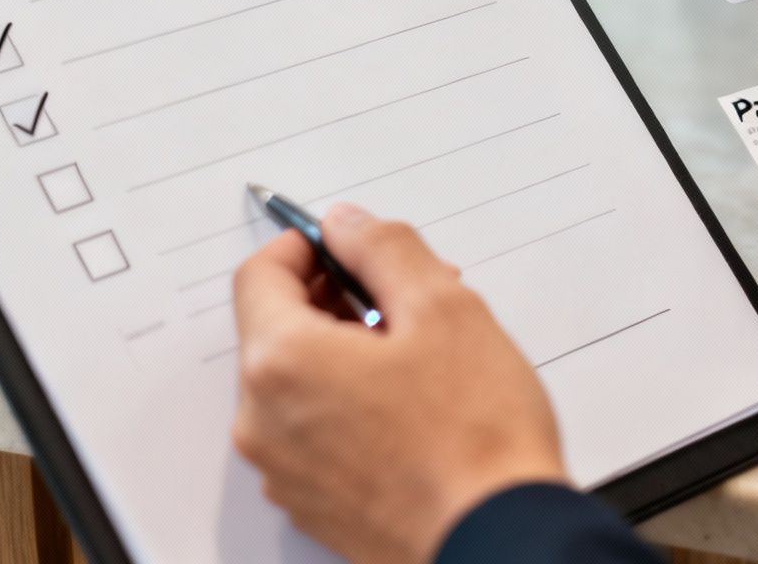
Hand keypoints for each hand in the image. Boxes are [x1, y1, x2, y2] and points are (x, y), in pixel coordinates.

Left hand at [231, 205, 566, 563]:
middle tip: (409, 296)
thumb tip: (347, 224)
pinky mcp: (312, 503)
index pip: (260, 273)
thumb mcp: (443, 307)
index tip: (348, 244)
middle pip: (279, 328)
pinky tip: (415, 407)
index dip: (307, 245)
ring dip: (349, 352)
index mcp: (282, 363)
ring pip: (300, 381)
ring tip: (426, 355)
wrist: (498, 539)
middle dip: (340, 299)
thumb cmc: (476, 438)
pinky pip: (313, 430)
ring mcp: (284, 470)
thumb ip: (383, 247)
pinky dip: (350, 403)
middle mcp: (264, 421)